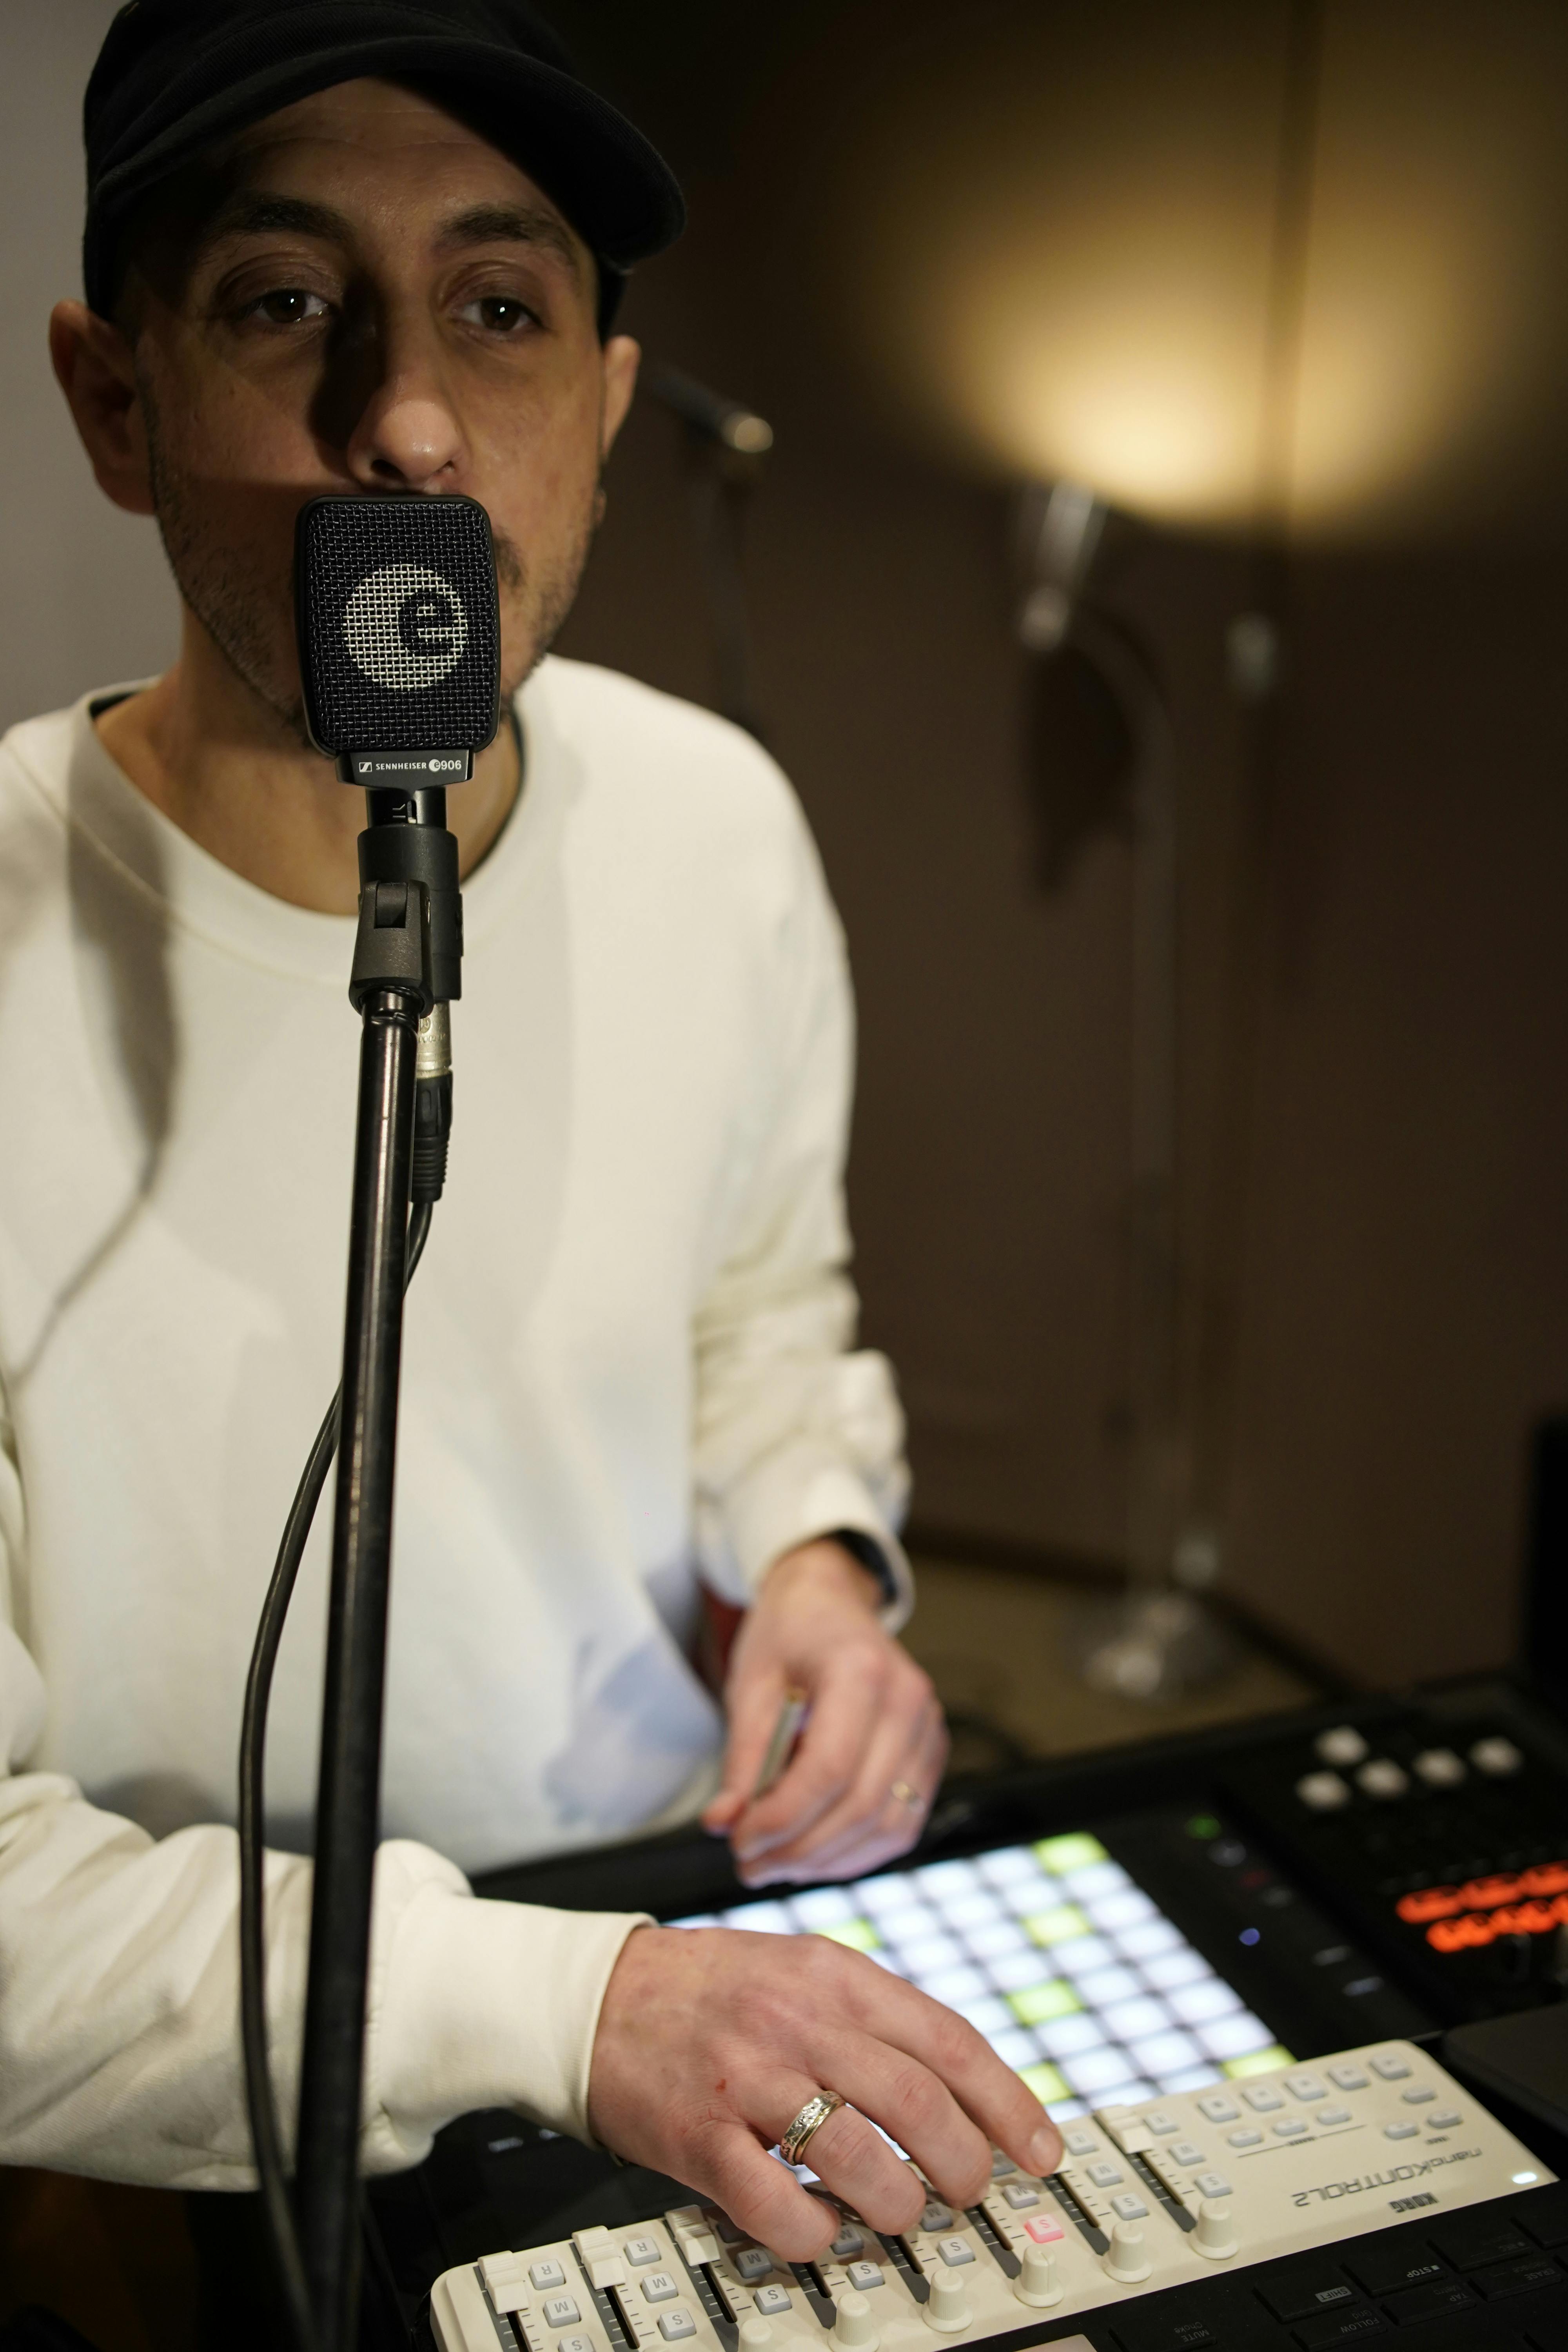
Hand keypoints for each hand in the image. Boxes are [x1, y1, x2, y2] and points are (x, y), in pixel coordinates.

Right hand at [587, 1924, 1061, 2258]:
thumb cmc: (711, 1989)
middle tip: (970, 2192)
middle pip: (916, 2099)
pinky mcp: (698, 2135)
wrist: (598, 1994)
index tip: (1041, 2148)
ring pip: (855, 2152)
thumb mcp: (801, 1969)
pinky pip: (773, 2202)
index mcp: (832, 1974)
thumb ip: (873, 2018)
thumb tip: (958, 2087)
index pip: (948, 2039)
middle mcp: (795, 2019)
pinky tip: (822, 2232)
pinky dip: (812, 2233)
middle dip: (962, 2161)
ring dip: (896, 2201)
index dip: (1008, 2102)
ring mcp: (746, 2077)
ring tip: (899, 2215)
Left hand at [701, 1540, 946, 1886]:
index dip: (782, 1819)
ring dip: (827, 1861)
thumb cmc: (788, 1634)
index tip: (739, 1841)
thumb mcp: (751, 1683)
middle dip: (799, 1850)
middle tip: (749, 1865)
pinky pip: (903, 1823)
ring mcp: (929, 1728)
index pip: (830, 1769)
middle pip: (860, 1805)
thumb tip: (724, 1824)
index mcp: (862, 1670)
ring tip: (776, 1864)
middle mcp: (909, 1700)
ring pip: (887, 1826)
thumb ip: (742, 1758)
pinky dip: (857, 1852)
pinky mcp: (931, 1753)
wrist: (829, 1603)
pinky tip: (815, 1855)